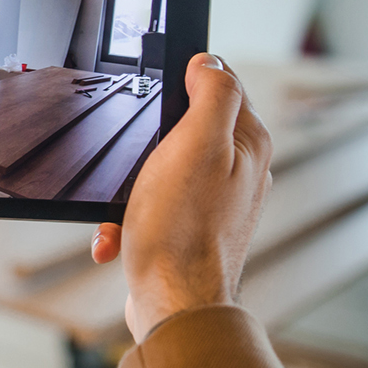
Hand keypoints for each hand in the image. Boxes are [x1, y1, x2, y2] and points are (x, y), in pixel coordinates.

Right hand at [90, 53, 272, 341]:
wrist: (173, 306)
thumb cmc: (183, 230)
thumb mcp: (198, 142)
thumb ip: (212, 93)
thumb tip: (209, 61)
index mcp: (249, 144)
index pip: (222, 84)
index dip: (184, 82)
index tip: (155, 97)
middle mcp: (239, 172)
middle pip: (185, 128)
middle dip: (146, 145)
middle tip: (135, 162)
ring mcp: (216, 204)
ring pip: (161, 170)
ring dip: (130, 188)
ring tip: (124, 209)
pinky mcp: (191, 231)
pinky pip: (151, 209)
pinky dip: (127, 220)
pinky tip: (118, 237)